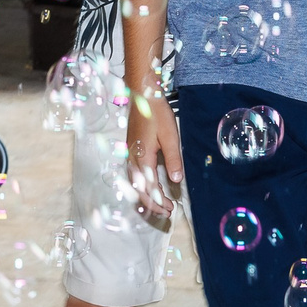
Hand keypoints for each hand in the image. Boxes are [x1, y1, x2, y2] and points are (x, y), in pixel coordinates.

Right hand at [124, 85, 181, 226]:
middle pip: (138, 190)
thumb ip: (173, 159)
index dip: (159, 201)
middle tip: (166, 212)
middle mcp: (132, 159)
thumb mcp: (170, 137)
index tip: (170, 209)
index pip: (148, 188)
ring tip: (158, 204)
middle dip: (152, 204)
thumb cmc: (156, 114)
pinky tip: (149, 186)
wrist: (142, 95)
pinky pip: (133, 175)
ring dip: (146, 196)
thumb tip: (176, 180)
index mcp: (142, 158)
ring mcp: (129, 154)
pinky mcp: (131, 150)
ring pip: (134, 183)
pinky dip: (141, 186)